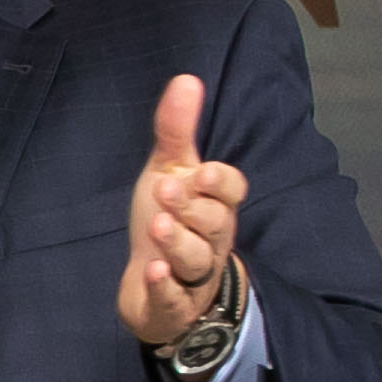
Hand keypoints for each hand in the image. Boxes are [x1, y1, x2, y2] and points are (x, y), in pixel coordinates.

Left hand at [118, 74, 248, 347]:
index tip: (199, 171)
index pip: (232, 190)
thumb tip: (186, 78)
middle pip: (216, 223)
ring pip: (197, 259)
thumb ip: (177, 131)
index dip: (219, 182)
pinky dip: (164, 286)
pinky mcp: (173, 302)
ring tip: (157, 227)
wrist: (150, 281)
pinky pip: (175, 297)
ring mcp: (193, 273)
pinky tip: (152, 272)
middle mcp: (211, 238)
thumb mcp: (167, 171)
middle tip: (166, 192)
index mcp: (214, 204)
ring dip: (178, 243)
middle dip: (193, 209)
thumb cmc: (166, 219)